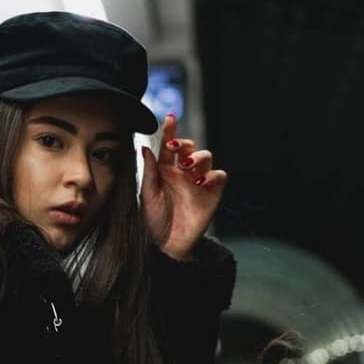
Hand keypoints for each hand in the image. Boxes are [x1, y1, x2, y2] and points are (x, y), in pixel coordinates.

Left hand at [140, 114, 226, 259]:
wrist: (165, 245)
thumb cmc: (153, 221)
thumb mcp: (147, 194)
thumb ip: (148, 170)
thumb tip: (144, 147)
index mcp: (165, 170)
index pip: (169, 146)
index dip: (170, 131)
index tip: (170, 118)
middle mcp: (182, 173)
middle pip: (190, 147)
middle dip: (185, 143)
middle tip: (176, 148)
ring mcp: (198, 182)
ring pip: (206, 157)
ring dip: (198, 157)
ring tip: (187, 167)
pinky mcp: (211, 194)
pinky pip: (219, 176)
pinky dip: (212, 175)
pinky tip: (200, 182)